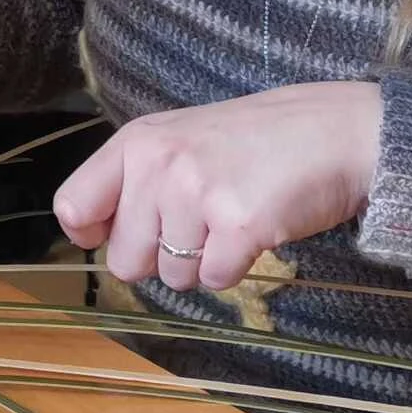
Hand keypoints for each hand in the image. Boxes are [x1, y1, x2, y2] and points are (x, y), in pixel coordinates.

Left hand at [54, 82, 380, 292]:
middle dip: (160, 257)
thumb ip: (134, 180)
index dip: (94, 234)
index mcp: (138, 143)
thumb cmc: (257, 142)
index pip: (73, 206)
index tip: (119, 234)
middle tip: (200, 223)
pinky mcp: (238, 224)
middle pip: (125, 259)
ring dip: (203, 262)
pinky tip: (255, 231)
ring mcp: (198, 193)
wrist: (338, 132)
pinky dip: (236, 267)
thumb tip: (88, 233)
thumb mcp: (181, 140)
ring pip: (172, 276)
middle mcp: (159, 164)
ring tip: (231, 218)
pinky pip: (216, 280)